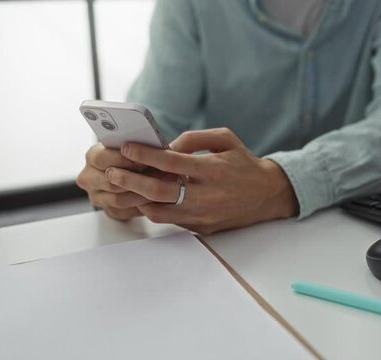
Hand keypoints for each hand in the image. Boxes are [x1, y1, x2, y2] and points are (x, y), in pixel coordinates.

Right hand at [76, 143, 151, 220]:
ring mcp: (97, 196)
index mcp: (92, 156)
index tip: (143, 160)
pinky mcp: (109, 210)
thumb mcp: (131, 145)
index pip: (102, 159)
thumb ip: (136, 146)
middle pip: (109, 183)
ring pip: (118, 200)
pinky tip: (155, 200)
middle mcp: (89, 178)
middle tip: (155, 177)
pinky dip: (140, 207)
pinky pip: (125, 212)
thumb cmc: (133, 155)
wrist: (130, 169)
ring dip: (140, 195)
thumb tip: (155, 148)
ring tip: (160, 189)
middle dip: (134, 180)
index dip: (124, 160)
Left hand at [104, 128, 298, 233]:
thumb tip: (168, 146)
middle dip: (130, 181)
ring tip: (125, 188)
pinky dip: (155, 209)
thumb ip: (195, 138)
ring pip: (159, 212)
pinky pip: (171, 221)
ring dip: (138, 200)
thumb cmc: (244, 164)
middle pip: (158, 192)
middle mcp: (206, 195)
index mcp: (212, 170)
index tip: (126, 148)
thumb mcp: (226, 139)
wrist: (268, 194)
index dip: (144, 155)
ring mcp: (204, 215)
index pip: (170, 162)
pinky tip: (146, 198)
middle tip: (112, 173)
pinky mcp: (203, 228)